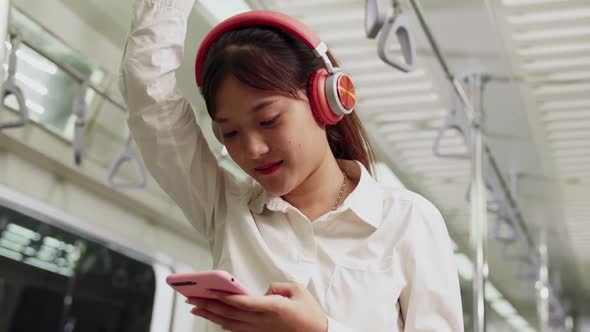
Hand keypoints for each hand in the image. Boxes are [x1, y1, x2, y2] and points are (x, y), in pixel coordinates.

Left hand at [187, 282, 327, 331]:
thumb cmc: (309, 314)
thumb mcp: (298, 290)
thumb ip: (278, 285)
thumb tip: (263, 289)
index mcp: (272, 308)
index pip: (242, 302)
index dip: (224, 296)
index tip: (209, 290)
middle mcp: (262, 321)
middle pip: (229, 314)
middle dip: (209, 305)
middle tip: (192, 298)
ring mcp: (260, 331)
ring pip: (229, 324)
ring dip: (211, 316)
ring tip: (196, 308)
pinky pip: (237, 330)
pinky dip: (222, 324)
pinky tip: (214, 318)